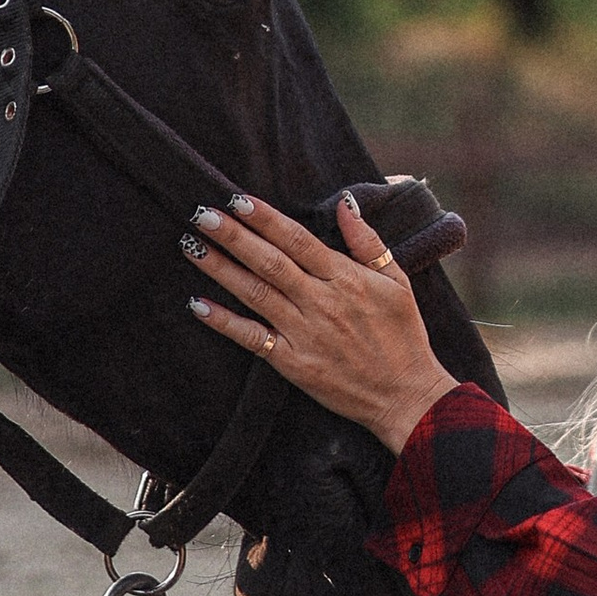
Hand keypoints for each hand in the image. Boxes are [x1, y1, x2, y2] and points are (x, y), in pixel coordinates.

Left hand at [185, 191, 454, 455]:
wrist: (405, 395)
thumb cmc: (403, 335)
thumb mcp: (397, 282)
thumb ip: (368, 242)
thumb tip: (345, 202)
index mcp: (346, 279)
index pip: (298, 240)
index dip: (266, 219)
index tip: (237, 199)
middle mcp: (321, 303)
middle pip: (269, 262)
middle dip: (234, 236)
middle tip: (202, 214)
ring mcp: (305, 334)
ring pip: (255, 294)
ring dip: (221, 269)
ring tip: (191, 245)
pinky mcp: (293, 363)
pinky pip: (253, 338)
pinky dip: (225, 322)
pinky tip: (198, 305)